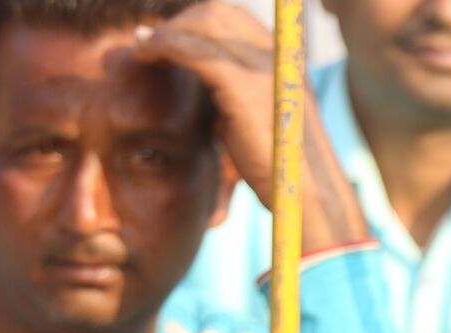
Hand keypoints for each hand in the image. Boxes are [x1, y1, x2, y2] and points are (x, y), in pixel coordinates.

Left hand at [131, 4, 368, 249]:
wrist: (308, 197)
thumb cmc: (284, 170)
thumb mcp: (265, 118)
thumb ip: (239, 93)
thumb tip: (207, 83)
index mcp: (285, 58)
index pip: (234, 18)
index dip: (198, 23)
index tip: (173, 41)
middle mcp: (276, 52)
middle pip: (215, 12)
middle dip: (180, 24)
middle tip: (153, 46)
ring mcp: (259, 64)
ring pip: (199, 23)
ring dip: (165, 33)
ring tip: (142, 50)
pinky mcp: (238, 81)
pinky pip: (187, 47)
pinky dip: (160, 46)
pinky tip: (143, 57)